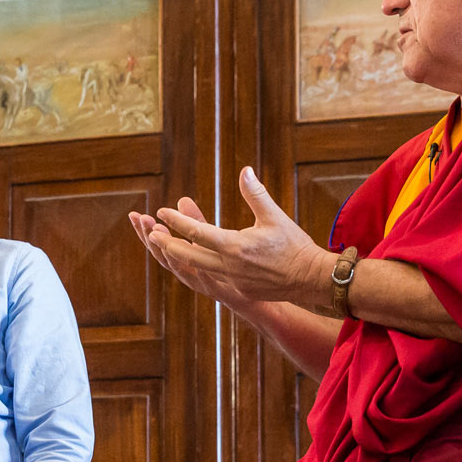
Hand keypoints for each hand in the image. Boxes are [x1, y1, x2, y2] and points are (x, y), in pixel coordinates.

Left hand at [129, 168, 336, 309]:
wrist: (309, 279)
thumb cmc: (293, 245)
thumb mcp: (274, 216)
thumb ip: (255, 194)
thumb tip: (244, 170)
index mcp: (235, 246)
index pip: (197, 232)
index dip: (177, 221)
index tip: (162, 211)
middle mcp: (228, 266)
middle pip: (188, 256)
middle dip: (167, 244)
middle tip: (151, 234)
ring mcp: (232, 281)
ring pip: (197, 269)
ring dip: (180, 257)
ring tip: (165, 246)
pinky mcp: (238, 290)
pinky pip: (213, 278)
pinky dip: (200, 268)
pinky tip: (192, 261)